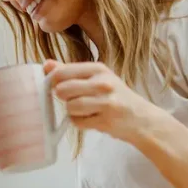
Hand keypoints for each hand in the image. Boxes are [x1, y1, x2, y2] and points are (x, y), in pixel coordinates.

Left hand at [45, 60, 162, 144]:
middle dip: (64, 98)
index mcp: (98, 69)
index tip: (60, 86)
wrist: (141, 118)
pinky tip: (92, 119)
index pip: (62, 72)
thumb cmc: (115, 96)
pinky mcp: (105, 121)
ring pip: (70, 107)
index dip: (54, 82)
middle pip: (62, 90)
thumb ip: (70, 71)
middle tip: (76, 99)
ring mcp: (105, 102)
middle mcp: (102, 83)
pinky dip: (80, 123)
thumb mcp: (96, 78)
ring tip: (86, 110)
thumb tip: (46, 64)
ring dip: (73, 112)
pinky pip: (78, 122)